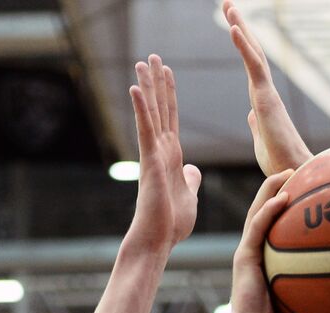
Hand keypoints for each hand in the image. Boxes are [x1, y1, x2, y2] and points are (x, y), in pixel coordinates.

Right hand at [127, 54, 202, 252]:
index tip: (167, 73)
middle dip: (157, 83)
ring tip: (143, 61)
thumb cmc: (172, 224)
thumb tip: (193, 170)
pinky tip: (136, 87)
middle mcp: (160, 151)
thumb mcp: (189, 196)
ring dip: (147, 87)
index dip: (170, 96)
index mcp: (171, 157)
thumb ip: (190, 180)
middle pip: (159, 109)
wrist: (159, 240)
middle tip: (153, 56)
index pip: (170, 119)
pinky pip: (145, 129)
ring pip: (151, 113)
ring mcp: (153, 154)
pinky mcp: (150, 161)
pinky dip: (141, 108)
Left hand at [222, 1, 312, 174]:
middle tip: (229, 4)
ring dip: (240, 27)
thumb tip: (250, 114)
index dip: (241, 45)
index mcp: (262, 101)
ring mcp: (268, 94)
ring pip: (253, 53)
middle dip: (240, 26)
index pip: (250, 66)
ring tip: (228, 5)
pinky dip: (243, 46)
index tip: (232, 26)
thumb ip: (255, 125)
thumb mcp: (260, 141)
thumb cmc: (280, 164)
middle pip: (252, 52)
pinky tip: (233, 28)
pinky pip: (254, 67)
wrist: (295, 176)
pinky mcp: (267, 99)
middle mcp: (266, 92)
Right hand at [227, 170, 302, 312]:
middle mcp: (256, 251)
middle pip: (267, 211)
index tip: (309, 191)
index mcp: (268, 260)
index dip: (290, 207)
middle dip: (280, 188)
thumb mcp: (310, 307)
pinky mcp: (244, 257)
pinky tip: (283, 198)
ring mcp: (248, 252)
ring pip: (258, 211)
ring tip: (288, 171)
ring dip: (272, 189)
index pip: (278, 227)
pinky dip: (268, 211)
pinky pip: (257, 227)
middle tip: (299, 171)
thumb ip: (328, 296)